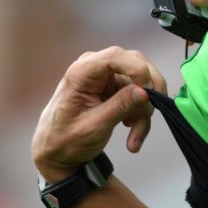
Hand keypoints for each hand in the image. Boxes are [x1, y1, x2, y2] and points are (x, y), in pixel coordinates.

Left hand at [32, 46, 166, 183]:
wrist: (56, 150)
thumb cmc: (65, 139)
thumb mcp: (93, 127)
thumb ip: (119, 106)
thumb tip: (144, 91)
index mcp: (81, 73)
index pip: (115, 57)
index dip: (137, 69)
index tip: (148, 91)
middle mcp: (95, 68)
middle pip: (135, 64)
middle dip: (148, 90)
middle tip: (151, 112)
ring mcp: (107, 77)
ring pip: (141, 84)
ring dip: (144, 112)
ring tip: (135, 138)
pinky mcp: (115, 88)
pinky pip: (139, 96)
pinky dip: (140, 116)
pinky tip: (133, 135)